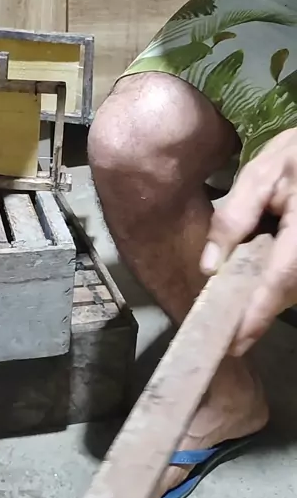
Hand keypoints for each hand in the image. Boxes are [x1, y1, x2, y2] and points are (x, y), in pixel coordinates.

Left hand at [200, 128, 296, 355]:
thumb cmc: (295, 157)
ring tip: (237, 318)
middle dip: (258, 312)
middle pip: (289, 290)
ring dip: (267, 301)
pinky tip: (254, 288)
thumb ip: (233, 219)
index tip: (236, 340)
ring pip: (294, 288)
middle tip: (227, 335)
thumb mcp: (259, 176)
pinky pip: (296, 277)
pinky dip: (276, 286)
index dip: (258, 312)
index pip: (281, 278)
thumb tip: (209, 268)